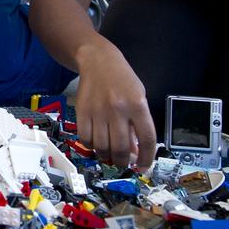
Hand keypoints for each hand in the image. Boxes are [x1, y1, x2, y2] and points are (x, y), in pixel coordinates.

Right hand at [74, 42, 155, 168]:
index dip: (146, 158)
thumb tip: (134, 151)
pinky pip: (85, 138)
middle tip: (123, 162)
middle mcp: (118, 109)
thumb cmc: (122, 80)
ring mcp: (98, 111)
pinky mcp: (82, 111)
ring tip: (110, 153)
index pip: (147, 139)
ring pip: (101, 147)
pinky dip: (91, 146)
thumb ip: (138, 124)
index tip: (142, 167)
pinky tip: (96, 142)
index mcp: (138, 105)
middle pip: (121, 148)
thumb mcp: (138, 98)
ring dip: (107, 156)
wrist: (98, 61)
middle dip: (123, 162)